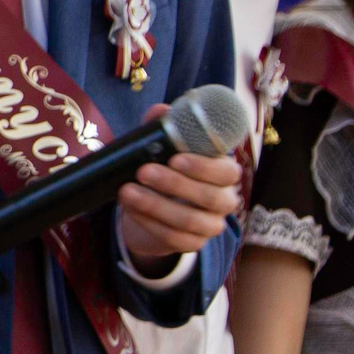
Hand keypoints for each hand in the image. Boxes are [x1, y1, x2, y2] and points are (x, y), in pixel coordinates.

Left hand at [117, 102, 242, 269]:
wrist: (149, 209)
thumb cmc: (161, 171)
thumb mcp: (159, 149)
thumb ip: (163, 129)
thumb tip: (162, 110)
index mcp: (222, 173)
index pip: (226, 171)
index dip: (203, 166)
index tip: (174, 157)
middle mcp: (223, 200)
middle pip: (209, 197)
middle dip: (173, 184)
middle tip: (142, 171)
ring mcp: (210, 224)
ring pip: (189, 220)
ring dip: (155, 205)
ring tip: (127, 191)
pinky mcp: (192, 244)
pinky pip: (174, 238)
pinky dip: (149, 223)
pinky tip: (131, 210)